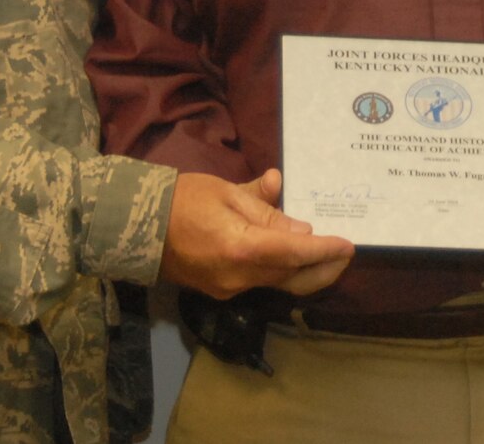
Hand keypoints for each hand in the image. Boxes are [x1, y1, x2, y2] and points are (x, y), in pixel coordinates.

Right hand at [158, 169, 353, 298]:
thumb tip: (301, 230)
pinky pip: (260, 283)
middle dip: (323, 269)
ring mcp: (228, 288)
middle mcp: (238, 276)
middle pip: (292, 278)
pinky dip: (282, 272)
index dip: (325, 251)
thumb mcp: (227, 193)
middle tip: (345, 255)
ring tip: (326, 257)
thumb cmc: (182, 199)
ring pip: (278, 284)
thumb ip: (266, 211)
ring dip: (305, 273)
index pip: (295, 253)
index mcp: (240, 248)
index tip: (348, 245)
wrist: (135, 226)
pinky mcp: (220, 290)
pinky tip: (291, 258)